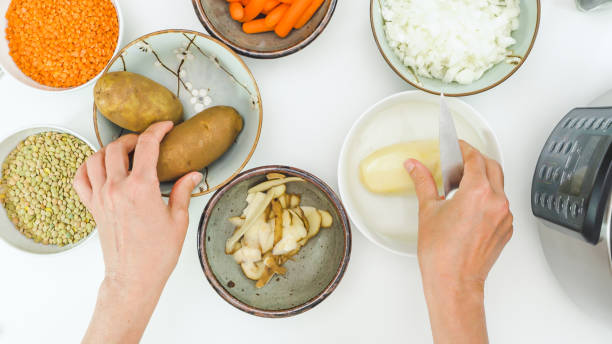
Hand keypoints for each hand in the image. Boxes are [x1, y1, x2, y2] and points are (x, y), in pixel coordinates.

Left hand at [74, 122, 201, 342]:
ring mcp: (101, 197)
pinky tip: (100, 167)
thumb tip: (193, 174)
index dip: (158, 130)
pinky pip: (80, 178)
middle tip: (147, 142)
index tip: (166, 127)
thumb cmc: (158, 254)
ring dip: (110, 149)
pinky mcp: (92, 208)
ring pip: (96, 158)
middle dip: (134, 138)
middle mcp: (117, 188)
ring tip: (125, 152)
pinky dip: (88, 167)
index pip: (147, 145)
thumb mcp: (178, 220)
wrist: (134, 277)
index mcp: (141, 188)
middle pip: (118, 147)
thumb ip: (182, 191)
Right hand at [404, 141, 512, 343]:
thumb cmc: (441, 253)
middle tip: (458, 162)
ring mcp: (504, 217)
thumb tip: (415, 167)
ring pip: (499, 186)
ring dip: (483, 179)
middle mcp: (496, 202)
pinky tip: (470, 206)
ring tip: (462, 186)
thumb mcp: (428, 210)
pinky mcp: (506, 229)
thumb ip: (423, 182)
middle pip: (492, 167)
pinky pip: (500, 205)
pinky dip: (488, 198)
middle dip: (476, 160)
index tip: (456, 146)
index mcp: (477, 192)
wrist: (454, 282)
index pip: (475, 158)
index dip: (464, 148)